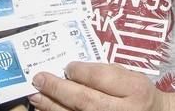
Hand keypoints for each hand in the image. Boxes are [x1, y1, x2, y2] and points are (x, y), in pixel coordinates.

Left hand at [28, 62, 171, 110]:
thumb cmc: (138, 95)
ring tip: (36, 95)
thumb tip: (72, 71)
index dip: (81, 71)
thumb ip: (106, 73)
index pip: (102, 78)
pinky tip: (47, 110)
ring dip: (51, 106)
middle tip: (39, 78)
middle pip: (85, 100)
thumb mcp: (131, 77)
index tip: (67, 66)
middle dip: (58, 89)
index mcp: (134, 90)